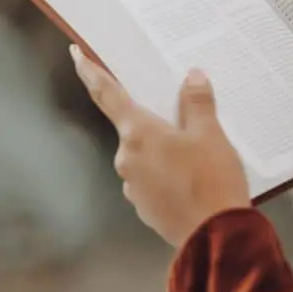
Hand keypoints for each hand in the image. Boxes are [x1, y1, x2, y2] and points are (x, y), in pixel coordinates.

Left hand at [70, 45, 249, 246]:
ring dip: (163, 150)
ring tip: (197, 154)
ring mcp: (133, 186)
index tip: (76, 55)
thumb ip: (197, 103)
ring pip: (145, 155)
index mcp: (138, 133)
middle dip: (152, 120)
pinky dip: (167, 173)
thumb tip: (192, 77)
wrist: (216, 236)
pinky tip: (192, 178)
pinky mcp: (144, 207)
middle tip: (180, 117)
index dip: (91, 72)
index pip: (108, 94)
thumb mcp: (211, 134)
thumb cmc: (211, 180)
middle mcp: (127, 158)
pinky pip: (152, 179)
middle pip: (134, 127)